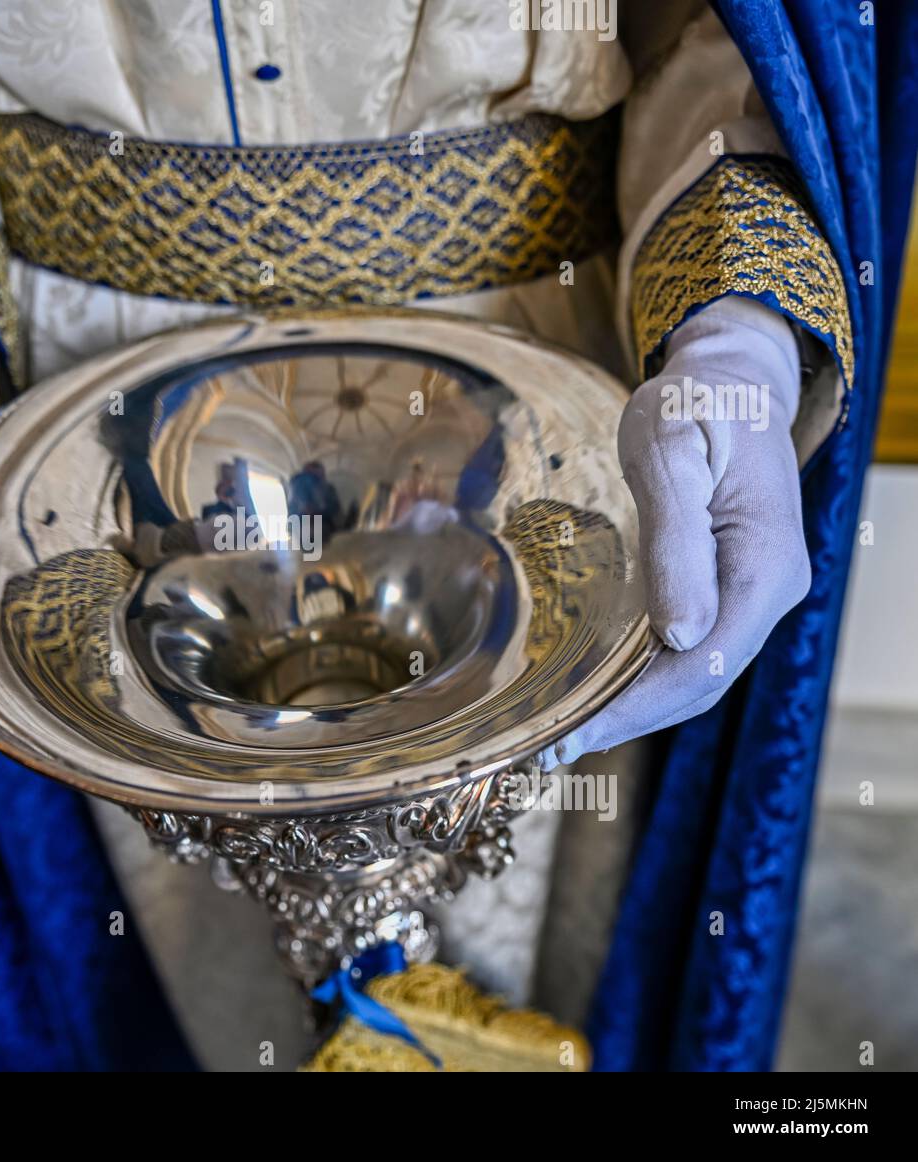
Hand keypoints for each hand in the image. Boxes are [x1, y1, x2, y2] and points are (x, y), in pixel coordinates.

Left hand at [539, 296, 810, 769]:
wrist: (726, 378)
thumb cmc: (694, 405)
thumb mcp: (673, 453)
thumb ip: (677, 541)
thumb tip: (682, 633)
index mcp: (763, 568)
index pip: (705, 665)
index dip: (639, 709)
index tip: (573, 737)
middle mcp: (766, 591)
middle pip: (700, 682)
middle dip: (627, 722)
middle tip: (549, 750)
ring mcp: (749, 592)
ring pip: (694, 673)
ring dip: (632, 708)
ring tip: (562, 733)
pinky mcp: (726, 587)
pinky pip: (687, 648)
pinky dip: (641, 678)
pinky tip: (594, 687)